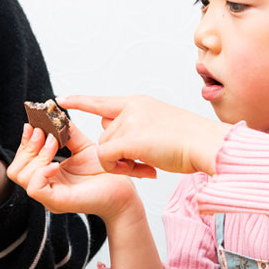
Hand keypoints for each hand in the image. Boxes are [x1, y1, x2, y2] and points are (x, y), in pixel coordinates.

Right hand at [7, 122, 140, 222]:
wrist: (123, 190)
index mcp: (47, 175)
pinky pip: (35, 188)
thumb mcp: (81, 146)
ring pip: (22, 177)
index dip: (24, 142)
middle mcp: (45, 187)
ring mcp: (49, 196)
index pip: (21, 161)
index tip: (32, 124)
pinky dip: (42, 172)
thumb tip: (54, 113)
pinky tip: (56, 163)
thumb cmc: (104, 173)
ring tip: (54, 144)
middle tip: (42, 132)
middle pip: (15, 169)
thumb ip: (67, 133)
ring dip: (36, 155)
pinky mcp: (58, 202)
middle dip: (27, 146)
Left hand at [57, 95, 230, 175]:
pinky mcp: (129, 139)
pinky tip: (141, 169)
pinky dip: (119, 168)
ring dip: (122, 162)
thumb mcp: (159, 123)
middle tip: (142, 162)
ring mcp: (129, 122)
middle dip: (118, 153)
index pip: (102, 101)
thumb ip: (135, 124)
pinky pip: (107, 157)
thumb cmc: (190, 141)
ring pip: (106, 149)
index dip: (80, 101)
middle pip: (106, 136)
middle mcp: (131, 108)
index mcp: (138, 102)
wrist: (207, 144)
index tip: (60, 99)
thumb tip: (111, 129)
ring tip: (148, 164)